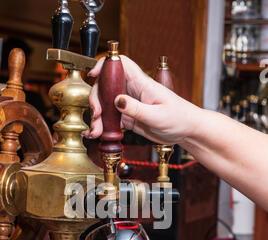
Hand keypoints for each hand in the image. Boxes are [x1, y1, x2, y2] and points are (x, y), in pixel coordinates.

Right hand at [86, 56, 201, 144]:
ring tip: (96, 131)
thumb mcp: (158, 115)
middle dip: (96, 99)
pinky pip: (111, 119)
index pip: (121, 64)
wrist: (187, 131)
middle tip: (97, 114)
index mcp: (142, 84)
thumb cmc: (179, 118)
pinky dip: (102, 126)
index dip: (106, 65)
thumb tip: (117, 100)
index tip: (93, 75)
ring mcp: (130, 104)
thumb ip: (136, 109)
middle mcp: (133, 91)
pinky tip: (99, 133)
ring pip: (106, 105)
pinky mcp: (129, 117)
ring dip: (98, 117)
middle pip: (106, 86)